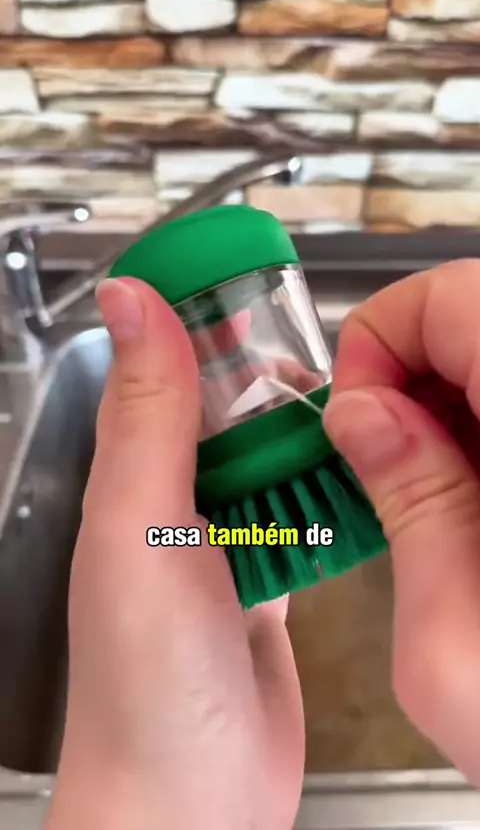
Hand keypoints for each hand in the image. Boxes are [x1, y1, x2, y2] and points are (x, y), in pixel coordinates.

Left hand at [45, 277, 303, 829]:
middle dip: (268, 376)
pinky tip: (349, 480)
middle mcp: (173, 503)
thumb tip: (133, 300)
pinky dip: (323, 495)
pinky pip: (299, 515)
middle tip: (322, 356)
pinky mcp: (266, 581)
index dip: (201, 313)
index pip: (162, 366)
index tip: (251, 273)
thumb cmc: (147, 682)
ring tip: (346, 414)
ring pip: (268, 459)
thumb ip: (146, 414)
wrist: (192, 803)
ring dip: (303, 437)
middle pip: (224, 408)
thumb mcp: (142, 528)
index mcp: (132, 477)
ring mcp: (222, 543)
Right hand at [322, 258, 479, 785]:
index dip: (386, 335)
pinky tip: (475, 498)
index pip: (459, 297)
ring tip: (429, 488)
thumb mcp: (451, 644)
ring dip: (450, 403)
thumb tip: (360, 416)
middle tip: (382, 452)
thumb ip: (409, 504)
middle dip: (412, 369)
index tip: (357, 411)